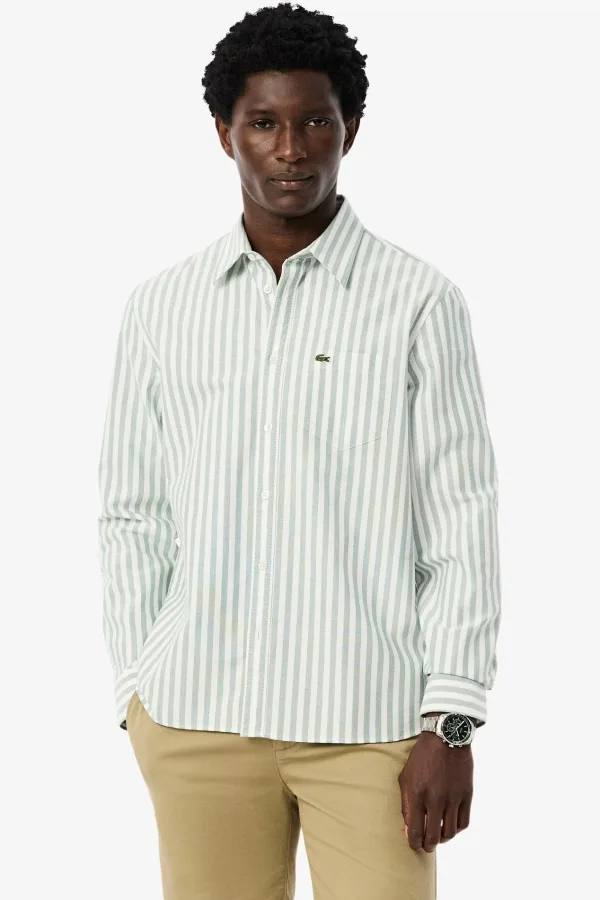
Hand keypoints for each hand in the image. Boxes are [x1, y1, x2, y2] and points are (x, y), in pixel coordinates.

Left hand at [398, 731, 472, 851]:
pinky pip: (463, 822)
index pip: (415, 831)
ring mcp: (452, 798)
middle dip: (427, 846)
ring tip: (438, 836)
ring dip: (442, 839)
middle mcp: (434, 798)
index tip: (413, 844)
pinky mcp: (466, 795)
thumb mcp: (405, 776)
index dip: (413, 843)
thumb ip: (406, 803)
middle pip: (432, 837)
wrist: (446, 737)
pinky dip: (456, 829)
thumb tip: (409, 828)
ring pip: (449, 833)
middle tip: (426, 845)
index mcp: (416, 793)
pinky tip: (451, 825)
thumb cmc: (422, 757)